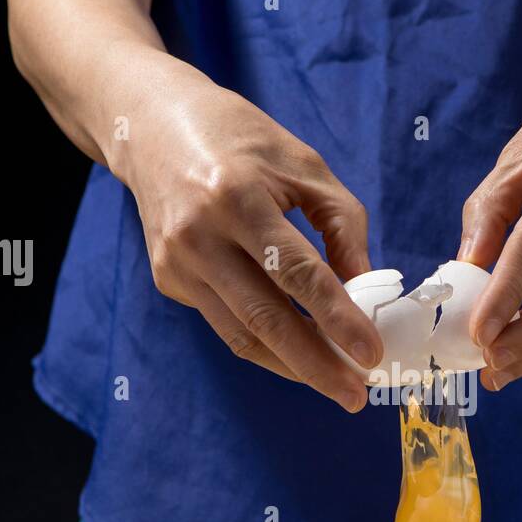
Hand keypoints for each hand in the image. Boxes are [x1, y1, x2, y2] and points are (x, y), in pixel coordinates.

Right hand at [114, 54, 381, 411]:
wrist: (150, 127)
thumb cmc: (241, 140)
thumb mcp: (305, 165)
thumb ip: (342, 227)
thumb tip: (367, 291)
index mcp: (237, 197)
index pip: (297, 272)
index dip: (337, 318)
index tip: (371, 353)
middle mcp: (199, 236)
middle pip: (265, 318)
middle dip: (316, 365)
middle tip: (356, 395)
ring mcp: (177, 264)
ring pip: (242, 335)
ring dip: (293, 366)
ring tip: (337, 384)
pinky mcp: (168, 280)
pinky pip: (226, 324)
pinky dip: (267, 346)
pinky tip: (301, 356)